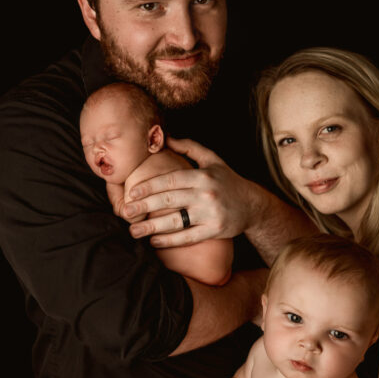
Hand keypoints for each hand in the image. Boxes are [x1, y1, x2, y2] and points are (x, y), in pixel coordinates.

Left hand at [122, 138, 257, 248]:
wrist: (253, 204)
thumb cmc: (228, 180)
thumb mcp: (212, 159)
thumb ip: (189, 146)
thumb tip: (165, 136)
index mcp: (202, 175)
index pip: (170, 180)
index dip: (149, 186)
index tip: (131, 192)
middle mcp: (206, 194)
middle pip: (169, 200)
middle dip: (144, 206)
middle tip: (125, 211)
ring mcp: (210, 213)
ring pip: (176, 221)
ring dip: (152, 227)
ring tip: (134, 231)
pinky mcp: (215, 230)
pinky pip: (188, 237)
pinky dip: (170, 240)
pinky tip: (154, 241)